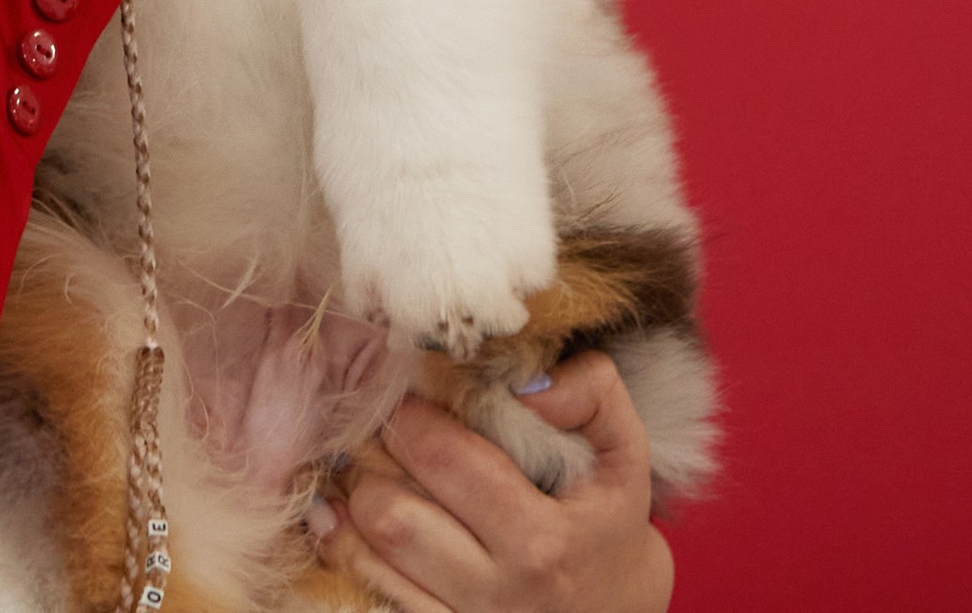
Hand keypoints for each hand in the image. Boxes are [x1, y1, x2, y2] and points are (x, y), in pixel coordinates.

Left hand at [310, 356, 672, 612]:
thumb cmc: (608, 522)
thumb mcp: (622, 455)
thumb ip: (590, 393)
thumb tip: (524, 379)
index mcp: (545, 540)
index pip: (442, 458)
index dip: (410, 413)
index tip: (407, 392)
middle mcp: (502, 592)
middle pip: (391, 512)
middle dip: (370, 456)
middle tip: (376, 428)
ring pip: (370, 551)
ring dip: (353, 500)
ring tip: (363, 467)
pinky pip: (372, 589)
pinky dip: (348, 547)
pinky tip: (350, 518)